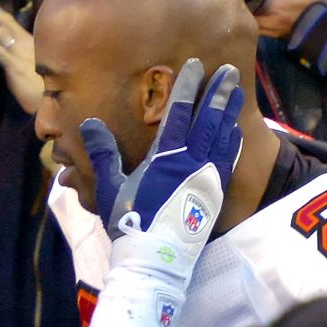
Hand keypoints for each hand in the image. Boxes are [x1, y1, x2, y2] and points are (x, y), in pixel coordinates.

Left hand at [0, 0, 41, 114]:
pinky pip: (2, 54)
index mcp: (29, 41)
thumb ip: (20, 54)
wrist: (56, 98)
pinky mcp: (16, 68)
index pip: (10, 22)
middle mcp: (24, 43)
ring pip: (1, 34)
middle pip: (4, 22)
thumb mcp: (34, 62)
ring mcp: (20, 55)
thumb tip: (7, 51)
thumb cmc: (46, 83)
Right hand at [85, 59, 244, 326]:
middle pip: (208, 119)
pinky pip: (227, 160)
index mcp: (164, 158)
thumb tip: (89, 123)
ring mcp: (207, 177)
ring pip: (222, 136)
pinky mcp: (215, 194)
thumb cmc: (130, 223)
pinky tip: (236, 130)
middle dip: (218, 93)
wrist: (155, 260)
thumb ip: (103, 153)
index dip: (188, 87)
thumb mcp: (111, 187)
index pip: (178, 113)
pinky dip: (232, 141)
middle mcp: (190, 162)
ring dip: (229, 112)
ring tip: (235, 91)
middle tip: (229, 71)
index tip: (196, 66)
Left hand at [255, 0, 326, 37]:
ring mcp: (275, 32)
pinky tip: (266, 19)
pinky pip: (264, 33)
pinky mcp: (281, 38)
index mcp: (274, 6)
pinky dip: (261, 27)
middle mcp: (270, 21)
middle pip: (250, 16)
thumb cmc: (320, 4)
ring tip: (254, 8)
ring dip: (253, 19)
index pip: (250, 3)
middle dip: (247, 9)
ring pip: (256, 27)